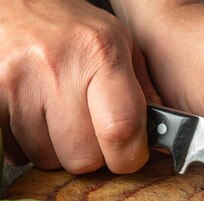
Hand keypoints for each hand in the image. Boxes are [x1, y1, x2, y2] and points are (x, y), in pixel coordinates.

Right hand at [0, 0, 159, 173]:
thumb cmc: (72, 29)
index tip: (129, 155)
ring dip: (58, 151)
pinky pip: (14, 152)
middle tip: (91, 134)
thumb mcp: (120, 43)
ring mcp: (17, 82)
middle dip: (93, 156)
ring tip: (60, 119)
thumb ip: (144, 90)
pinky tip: (36, 120)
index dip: (128, 157)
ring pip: (48, 159)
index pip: (120, 130)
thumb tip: (164, 134)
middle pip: (83, 157)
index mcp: (100, 53)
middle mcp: (57, 67)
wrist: (12, 3)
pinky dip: (27, 147)